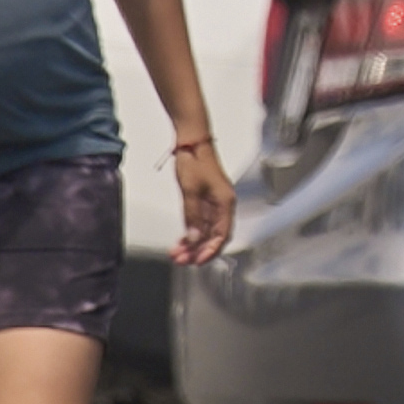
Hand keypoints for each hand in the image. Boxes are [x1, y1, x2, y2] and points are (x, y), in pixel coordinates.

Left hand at [168, 131, 231, 264]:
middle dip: (198, 251)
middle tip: (182, 260)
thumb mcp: (191, 191)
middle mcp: (223, 205)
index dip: (210, 250)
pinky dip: (191, 233)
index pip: (222, 235)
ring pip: (206, 232)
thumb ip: (193, 217)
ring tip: (178, 254)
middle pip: (214, 236)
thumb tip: (194, 239)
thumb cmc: (195, 161)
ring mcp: (214, 203)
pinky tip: (181, 241)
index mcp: (225, 203)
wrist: (192, 142)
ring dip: (193, 244)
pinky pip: (200, 223)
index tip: (197, 261)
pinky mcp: (205, 201)